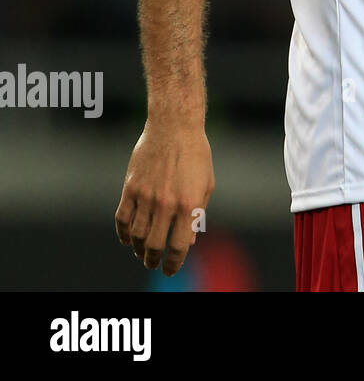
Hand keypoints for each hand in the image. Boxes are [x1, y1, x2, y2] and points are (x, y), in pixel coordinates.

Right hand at [115, 118, 214, 276]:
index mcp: (189, 204)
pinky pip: (122, 219)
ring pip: (137, 235)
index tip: (169, 270)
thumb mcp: (206, 185)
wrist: (174, 128)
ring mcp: (146, 196)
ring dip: (138, 249)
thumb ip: (197, 214)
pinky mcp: (130, 188)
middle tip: (153, 264)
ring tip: (143, 253)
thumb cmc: (196, 156)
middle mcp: (166, 203)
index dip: (173, 263)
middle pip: (155, 245)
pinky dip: (123, 234)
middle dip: (153, 260)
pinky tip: (128, 239)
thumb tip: (190, 242)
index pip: (179, 245)